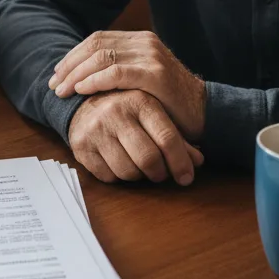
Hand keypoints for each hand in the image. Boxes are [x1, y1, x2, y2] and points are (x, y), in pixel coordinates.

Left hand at [50, 30, 205, 139]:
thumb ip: (119, 69)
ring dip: (76, 74)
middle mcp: (144, 42)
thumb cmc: (168, 100)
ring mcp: (151, 56)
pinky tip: (81, 90)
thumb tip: (80, 73)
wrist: (205, 112)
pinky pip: (116, 73)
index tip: (57, 74)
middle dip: (69, 65)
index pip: (96, 40)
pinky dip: (94, 80)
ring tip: (62, 90)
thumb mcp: (141, 78)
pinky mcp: (155, 74)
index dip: (72, 56)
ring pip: (102, 57)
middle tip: (54, 85)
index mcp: (138, 40)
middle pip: (95, 46)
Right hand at [67, 90, 203, 185]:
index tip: (186, 178)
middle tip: (159, 173)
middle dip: (159, 173)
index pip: (167, 139)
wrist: (82, 101)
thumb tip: (197, 161)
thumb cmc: (126, 110)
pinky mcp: (81, 145)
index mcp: (140, 101)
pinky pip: (108, 177)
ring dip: (137, 176)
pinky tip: (117, 162)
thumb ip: (177, 137)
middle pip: (149, 159)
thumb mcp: (153, 114)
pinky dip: (117, 176)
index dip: (180, 163)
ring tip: (137, 165)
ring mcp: (96, 129)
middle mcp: (116, 112)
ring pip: (128, 172)